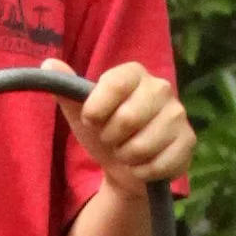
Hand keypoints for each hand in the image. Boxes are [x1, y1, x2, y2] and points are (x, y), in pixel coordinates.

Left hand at [76, 59, 195, 190]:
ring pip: (142, 146)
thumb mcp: (80, 111)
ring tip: (128, 151)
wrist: (124, 165)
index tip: (92, 120)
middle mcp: (161, 88)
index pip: (113, 84)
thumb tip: (48, 63)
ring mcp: (178, 115)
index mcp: (134, 73)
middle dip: (111, 138)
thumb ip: (65, 87)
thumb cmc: (102, 131)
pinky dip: (143, 172)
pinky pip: (159, 164)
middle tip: (113, 139)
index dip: (96, 110)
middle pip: (127, 119)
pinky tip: (143, 165)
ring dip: (127, 157)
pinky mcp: (188, 142)